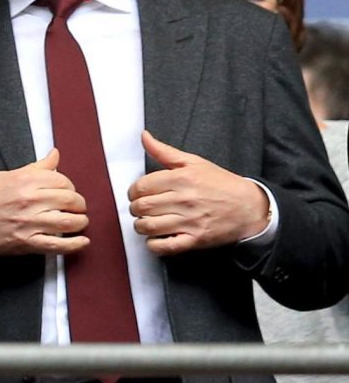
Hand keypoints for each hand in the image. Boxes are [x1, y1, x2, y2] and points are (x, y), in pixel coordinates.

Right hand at [0, 149, 89, 254]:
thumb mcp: (7, 175)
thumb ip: (35, 168)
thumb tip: (55, 155)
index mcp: (25, 180)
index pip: (62, 181)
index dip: (70, 187)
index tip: (68, 192)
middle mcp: (30, 200)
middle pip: (70, 200)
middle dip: (79, 204)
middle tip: (77, 207)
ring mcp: (29, 222)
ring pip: (68, 222)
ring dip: (80, 222)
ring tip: (80, 222)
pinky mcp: (27, 242)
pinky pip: (57, 245)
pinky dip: (74, 245)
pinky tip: (83, 242)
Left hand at [128, 131, 270, 255]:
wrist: (250, 207)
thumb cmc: (221, 183)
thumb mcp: (193, 162)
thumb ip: (164, 151)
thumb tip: (144, 136)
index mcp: (181, 178)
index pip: (141, 186)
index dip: (133, 191)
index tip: (136, 194)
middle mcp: (184, 199)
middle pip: (142, 207)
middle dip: (135, 208)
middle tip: (140, 208)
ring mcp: (190, 221)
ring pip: (148, 227)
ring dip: (141, 226)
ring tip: (146, 222)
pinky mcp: (196, 239)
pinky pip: (164, 246)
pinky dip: (153, 244)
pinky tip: (155, 238)